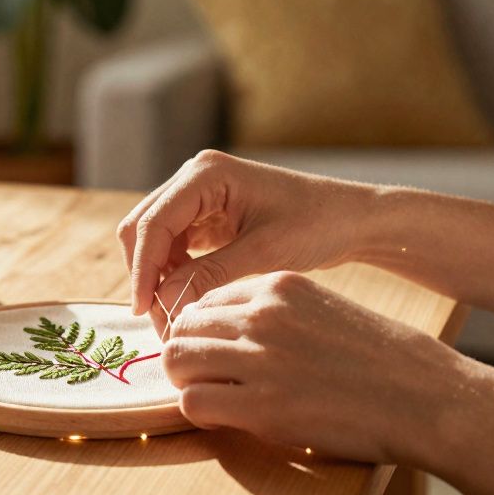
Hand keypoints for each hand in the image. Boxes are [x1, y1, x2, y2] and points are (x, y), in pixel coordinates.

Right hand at [117, 150, 376, 337]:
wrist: (351, 219)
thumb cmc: (317, 225)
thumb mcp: (265, 253)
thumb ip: (211, 275)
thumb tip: (164, 304)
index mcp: (207, 174)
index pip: (154, 223)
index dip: (143, 268)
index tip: (144, 309)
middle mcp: (194, 177)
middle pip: (143, 227)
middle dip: (146, 274)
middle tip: (160, 320)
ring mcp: (198, 195)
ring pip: (153, 239)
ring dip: (158, 276)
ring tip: (175, 316)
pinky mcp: (206, 216)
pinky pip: (173, 245)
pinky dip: (173, 273)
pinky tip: (187, 298)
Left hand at [163, 272, 474, 464]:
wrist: (428, 398)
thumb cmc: (384, 360)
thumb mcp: (324, 309)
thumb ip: (276, 314)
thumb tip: (228, 334)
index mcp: (279, 285)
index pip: (205, 297)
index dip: (201, 328)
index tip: (212, 350)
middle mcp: (263, 315)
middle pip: (182, 325)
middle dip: (186, 352)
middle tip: (202, 377)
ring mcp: (260, 358)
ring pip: (177, 359)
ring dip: (186, 381)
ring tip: (211, 396)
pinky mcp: (262, 406)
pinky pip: (194, 403)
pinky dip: (200, 411)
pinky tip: (226, 417)